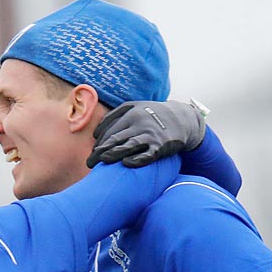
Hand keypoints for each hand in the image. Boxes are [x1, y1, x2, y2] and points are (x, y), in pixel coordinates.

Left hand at [87, 100, 205, 168]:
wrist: (181, 119)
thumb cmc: (152, 115)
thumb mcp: (135, 107)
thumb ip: (115, 116)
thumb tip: (96, 133)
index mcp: (131, 113)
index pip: (109, 130)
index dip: (99, 142)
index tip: (93, 152)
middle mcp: (139, 123)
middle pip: (115, 138)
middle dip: (100, 151)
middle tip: (90, 163)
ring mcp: (150, 134)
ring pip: (128, 146)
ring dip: (112, 155)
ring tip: (101, 163)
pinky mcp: (161, 146)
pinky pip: (147, 155)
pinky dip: (137, 159)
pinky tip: (126, 164)